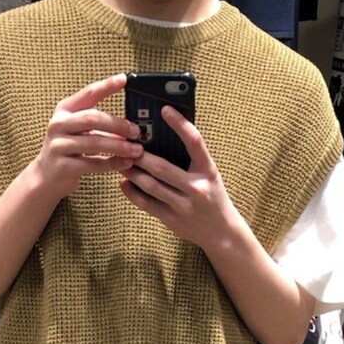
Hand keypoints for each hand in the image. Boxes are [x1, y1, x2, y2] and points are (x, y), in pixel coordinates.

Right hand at [33, 74, 143, 200]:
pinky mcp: (64, 166)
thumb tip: (129, 126)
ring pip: (94, 142)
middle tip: (136, 131)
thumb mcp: (77, 131)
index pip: (88, 94)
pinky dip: (112, 163)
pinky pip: (93, 163)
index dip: (106, 86)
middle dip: (118, 124)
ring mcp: (59, 145)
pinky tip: (125, 163)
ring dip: (119, 146)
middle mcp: (59, 124)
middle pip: (93, 118)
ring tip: (136, 150)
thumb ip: (98, 125)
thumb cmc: (67, 151)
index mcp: (64, 110)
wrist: (45, 178)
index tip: (124, 79)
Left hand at [119, 106, 239, 249]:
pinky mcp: (172, 220)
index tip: (165, 110)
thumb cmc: (212, 197)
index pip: (195, 142)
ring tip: (121, 162)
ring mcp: (183, 207)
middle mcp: (197, 189)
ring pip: (151, 186)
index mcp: (208, 171)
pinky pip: (147, 204)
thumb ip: (191, 159)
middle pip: (162, 168)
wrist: (221, 233)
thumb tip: (163, 138)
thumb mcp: (209, 175)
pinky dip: (132, 192)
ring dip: (132, 172)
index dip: (180, 124)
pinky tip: (124, 183)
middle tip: (126, 144)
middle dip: (140, 155)